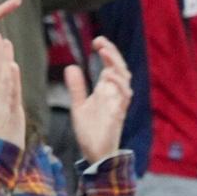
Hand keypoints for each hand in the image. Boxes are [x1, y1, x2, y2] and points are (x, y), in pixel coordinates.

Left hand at [64, 38, 131, 166]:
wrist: (95, 154)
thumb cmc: (90, 131)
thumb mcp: (78, 105)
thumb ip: (76, 87)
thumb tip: (71, 66)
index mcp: (105, 90)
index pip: (110, 66)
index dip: (107, 52)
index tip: (97, 41)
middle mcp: (114, 94)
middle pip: (120, 67)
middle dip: (112, 52)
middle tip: (100, 41)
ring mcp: (117, 102)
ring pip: (125, 78)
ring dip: (116, 63)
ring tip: (104, 51)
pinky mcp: (118, 112)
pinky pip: (124, 95)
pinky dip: (118, 83)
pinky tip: (108, 75)